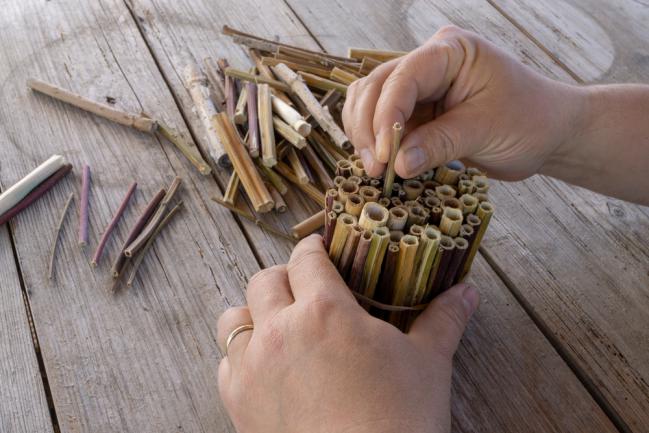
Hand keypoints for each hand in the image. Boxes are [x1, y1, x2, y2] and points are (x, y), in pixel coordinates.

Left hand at [217, 235, 478, 432]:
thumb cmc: (400, 419)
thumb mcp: (428, 364)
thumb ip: (443, 320)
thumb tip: (467, 292)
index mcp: (325, 310)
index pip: (306, 258)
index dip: (314, 248)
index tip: (322, 250)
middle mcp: (280, 330)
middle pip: (264, 280)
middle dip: (284, 277)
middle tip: (305, 288)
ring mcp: (253, 366)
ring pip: (234, 317)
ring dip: (254, 313)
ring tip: (278, 324)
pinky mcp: (238, 402)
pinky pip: (225, 362)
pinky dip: (241, 357)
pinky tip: (265, 367)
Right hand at [342, 25, 586, 180]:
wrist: (547, 133)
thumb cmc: (529, 120)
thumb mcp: (486, 131)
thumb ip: (440, 144)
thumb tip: (398, 164)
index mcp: (450, 52)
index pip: (403, 78)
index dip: (385, 116)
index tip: (385, 156)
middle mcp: (428, 63)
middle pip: (375, 87)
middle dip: (368, 128)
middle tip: (375, 169)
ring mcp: (419, 86)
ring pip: (368, 102)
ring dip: (364, 135)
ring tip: (376, 169)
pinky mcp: (415, 111)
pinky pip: (378, 121)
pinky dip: (373, 141)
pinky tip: (382, 163)